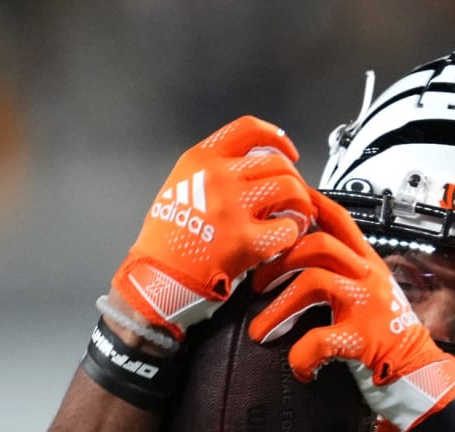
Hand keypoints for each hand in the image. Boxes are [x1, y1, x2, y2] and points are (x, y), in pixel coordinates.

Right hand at [111, 115, 311, 339]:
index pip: (249, 130)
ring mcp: (233, 208)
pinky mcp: (246, 241)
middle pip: (276, 162)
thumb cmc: (164, 241)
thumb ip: (210, 173)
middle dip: (292, 179)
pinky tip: (285, 240)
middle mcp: (219, 176)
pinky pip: (286, 228)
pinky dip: (292, 233)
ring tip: (296, 217)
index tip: (288, 152)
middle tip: (293, 198)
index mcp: (201, 160)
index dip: (276, 138)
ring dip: (299, 203)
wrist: (155, 278)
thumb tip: (249, 172)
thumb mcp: (177, 188)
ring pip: (289, 189)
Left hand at [248, 189, 454, 431]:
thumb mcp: (368, 293)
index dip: (308, 205)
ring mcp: (367, 305)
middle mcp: (368, 277)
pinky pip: (319, 338)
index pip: (339, 220)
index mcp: (367, 264)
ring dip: (278, 308)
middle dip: (278, 261)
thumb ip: (342, 273)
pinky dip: (301, 355)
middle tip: (256, 285)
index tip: (280, 204)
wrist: (418, 372)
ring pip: (313, 281)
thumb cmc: (386, 336)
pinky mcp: (363, 338)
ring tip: (260, 330)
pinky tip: (300, 367)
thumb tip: (300, 258)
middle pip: (318, 244)